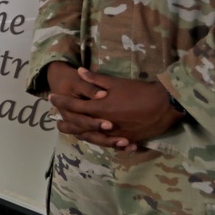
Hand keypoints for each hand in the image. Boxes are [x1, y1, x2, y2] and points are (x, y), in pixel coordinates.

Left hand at [48, 67, 182, 148]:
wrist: (164, 105)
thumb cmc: (139, 91)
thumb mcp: (116, 83)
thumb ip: (95, 79)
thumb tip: (79, 71)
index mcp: (99, 107)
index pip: (74, 105)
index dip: (61, 101)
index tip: (50, 98)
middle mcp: (103, 122)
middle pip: (79, 126)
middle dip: (66, 124)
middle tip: (56, 123)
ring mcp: (114, 133)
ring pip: (92, 137)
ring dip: (81, 135)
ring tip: (73, 133)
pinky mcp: (126, 139)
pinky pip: (110, 143)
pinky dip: (101, 142)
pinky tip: (96, 140)